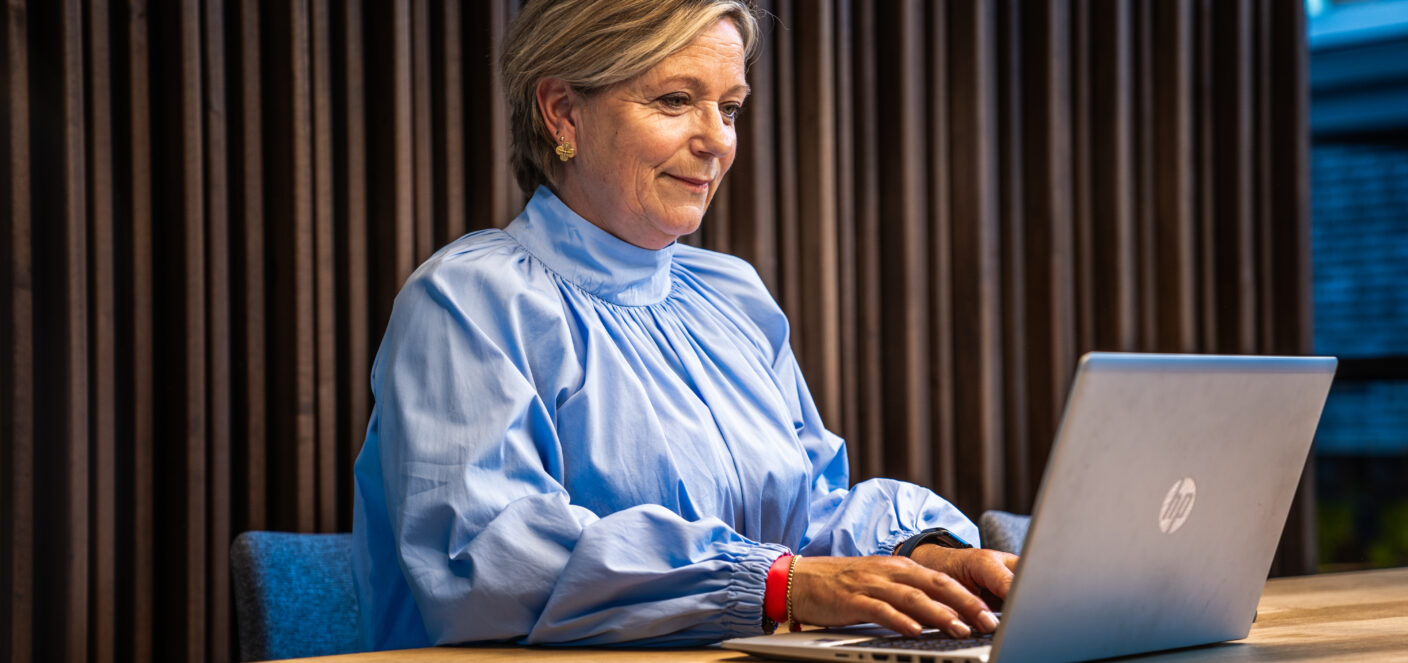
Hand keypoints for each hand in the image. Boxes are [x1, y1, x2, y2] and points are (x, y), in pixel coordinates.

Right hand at [788, 553, 1010, 637]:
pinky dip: (900, 620)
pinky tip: (915, 631)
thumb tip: (946, 616)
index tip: (993, 614)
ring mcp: (872, 584)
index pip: (944, 580)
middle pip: (936, 585)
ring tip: (960, 629)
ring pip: (913, 597)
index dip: (971, 596)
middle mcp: (891, 571)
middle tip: (988, 622)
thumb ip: (911, 596)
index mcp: (901, 567)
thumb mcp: (882, 584)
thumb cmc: (844, 585)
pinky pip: (881, 609)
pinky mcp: (853, 598)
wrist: (800, 578)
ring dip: (939, 614)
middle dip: (966, 604)